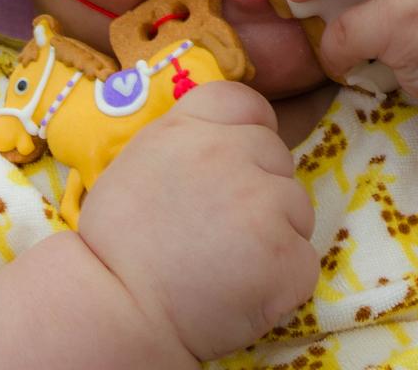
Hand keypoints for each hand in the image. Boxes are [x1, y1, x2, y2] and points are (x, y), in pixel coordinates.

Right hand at [77, 81, 317, 363]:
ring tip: (228, 267)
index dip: (249, 132)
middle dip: (260, 191)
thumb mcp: (139, 165)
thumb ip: (186, 144)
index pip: (247, 103)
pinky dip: (283, 282)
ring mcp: (263, 200)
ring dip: (275, 236)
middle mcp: (231, 151)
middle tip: (220, 234)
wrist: (114, 315)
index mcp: (190, 126)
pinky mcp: (285, 253)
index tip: (238, 165)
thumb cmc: (115, 250)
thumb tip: (225, 143)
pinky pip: (303, 261)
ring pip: (296, 208)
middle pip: (277, 156)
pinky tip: (244, 294)